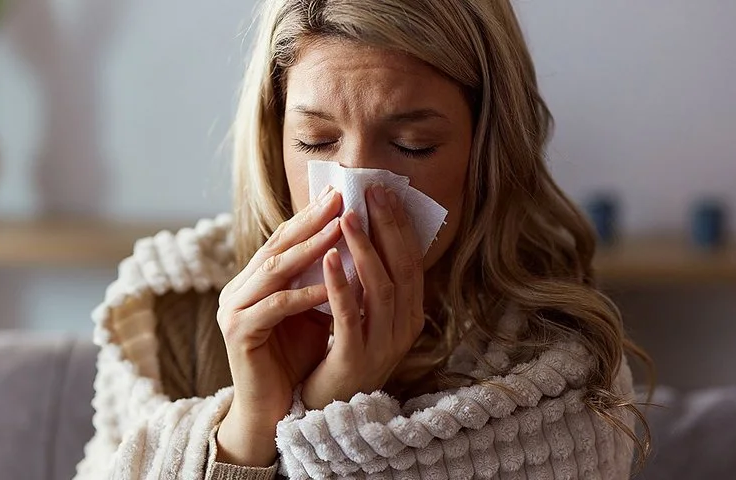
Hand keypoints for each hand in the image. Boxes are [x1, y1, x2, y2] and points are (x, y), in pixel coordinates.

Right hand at [215, 187, 341, 466]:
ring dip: (311, 248)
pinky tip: (331, 284)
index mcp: (253, 281)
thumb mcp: (315, 311)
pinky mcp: (239, 333)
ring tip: (341, 228)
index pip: (284, 240)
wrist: (273, 411)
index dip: (312, 216)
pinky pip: (276, 306)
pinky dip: (305, 294)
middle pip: (278, 246)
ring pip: (275, 270)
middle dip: (312, 221)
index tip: (341, 192)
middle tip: (341, 197)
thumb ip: (324, 279)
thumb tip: (358, 242)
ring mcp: (234, 310)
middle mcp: (238, 290)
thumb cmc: (297, 360)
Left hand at [302, 185, 426, 409]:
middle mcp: (403, 329)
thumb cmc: (339, 356)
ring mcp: (383, 345)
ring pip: (380, 288)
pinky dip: (341, 284)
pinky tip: (328, 258)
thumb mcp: (363, 316)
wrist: (324, 411)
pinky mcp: (356, 359)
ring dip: (364, 248)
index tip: (383, 191)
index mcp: (409, 316)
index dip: (399, 226)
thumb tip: (360, 228)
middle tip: (371, 191)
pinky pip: (350, 314)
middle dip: (387, 227)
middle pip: (401, 268)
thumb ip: (368, 281)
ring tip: (347, 217)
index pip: (411, 262)